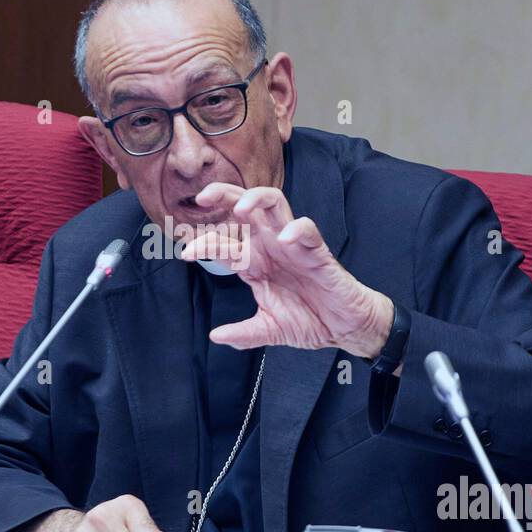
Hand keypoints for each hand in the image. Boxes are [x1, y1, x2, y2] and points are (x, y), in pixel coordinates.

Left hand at [179, 184, 395, 362]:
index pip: (225, 243)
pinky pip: (308, 230)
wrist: (344, 328)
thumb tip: (216, 336)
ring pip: (274, 204)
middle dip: (224, 196)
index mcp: (257, 262)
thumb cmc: (310, 319)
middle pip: (246, 208)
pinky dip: (297, 229)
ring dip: (256, 199)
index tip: (187, 253)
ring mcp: (293, 246)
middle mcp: (271, 247)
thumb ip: (244, 333)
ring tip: (241, 209)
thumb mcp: (270, 330)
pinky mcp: (317, 252)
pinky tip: (286, 238)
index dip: (204, 244)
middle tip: (203, 197)